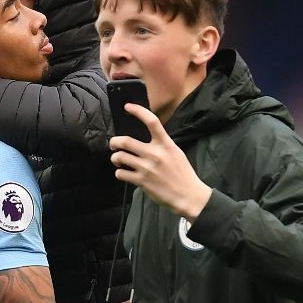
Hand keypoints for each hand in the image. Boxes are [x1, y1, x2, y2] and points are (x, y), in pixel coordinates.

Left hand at [110, 104, 213, 220]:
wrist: (188, 195)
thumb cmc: (183, 174)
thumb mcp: (176, 153)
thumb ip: (162, 145)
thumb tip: (147, 139)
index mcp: (165, 144)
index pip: (151, 121)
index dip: (137, 111)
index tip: (128, 107)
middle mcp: (155, 153)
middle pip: (126, 141)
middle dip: (115, 142)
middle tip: (114, 144)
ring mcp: (147, 168)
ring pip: (120, 157)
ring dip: (115, 158)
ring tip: (117, 160)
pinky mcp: (142, 181)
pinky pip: (121, 174)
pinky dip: (119, 173)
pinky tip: (123, 173)